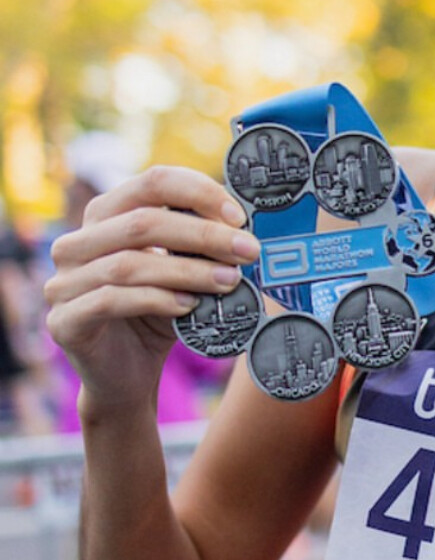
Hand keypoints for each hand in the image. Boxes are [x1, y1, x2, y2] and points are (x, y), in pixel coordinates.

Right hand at [44, 168, 259, 421]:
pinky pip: (111, 300)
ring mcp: (62, 283)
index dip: (199, 193)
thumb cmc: (158, 315)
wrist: (127, 376)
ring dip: (188, 271)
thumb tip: (247, 228)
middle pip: (143, 223)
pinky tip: (189, 306)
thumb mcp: (183, 272)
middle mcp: (75, 244)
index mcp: (105, 217)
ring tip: (229, 280)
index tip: (240, 216)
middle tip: (247, 250)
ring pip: (130, 263)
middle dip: (204, 235)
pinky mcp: (64, 321)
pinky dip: (156, 300)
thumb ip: (202, 246)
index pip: (152, 183)